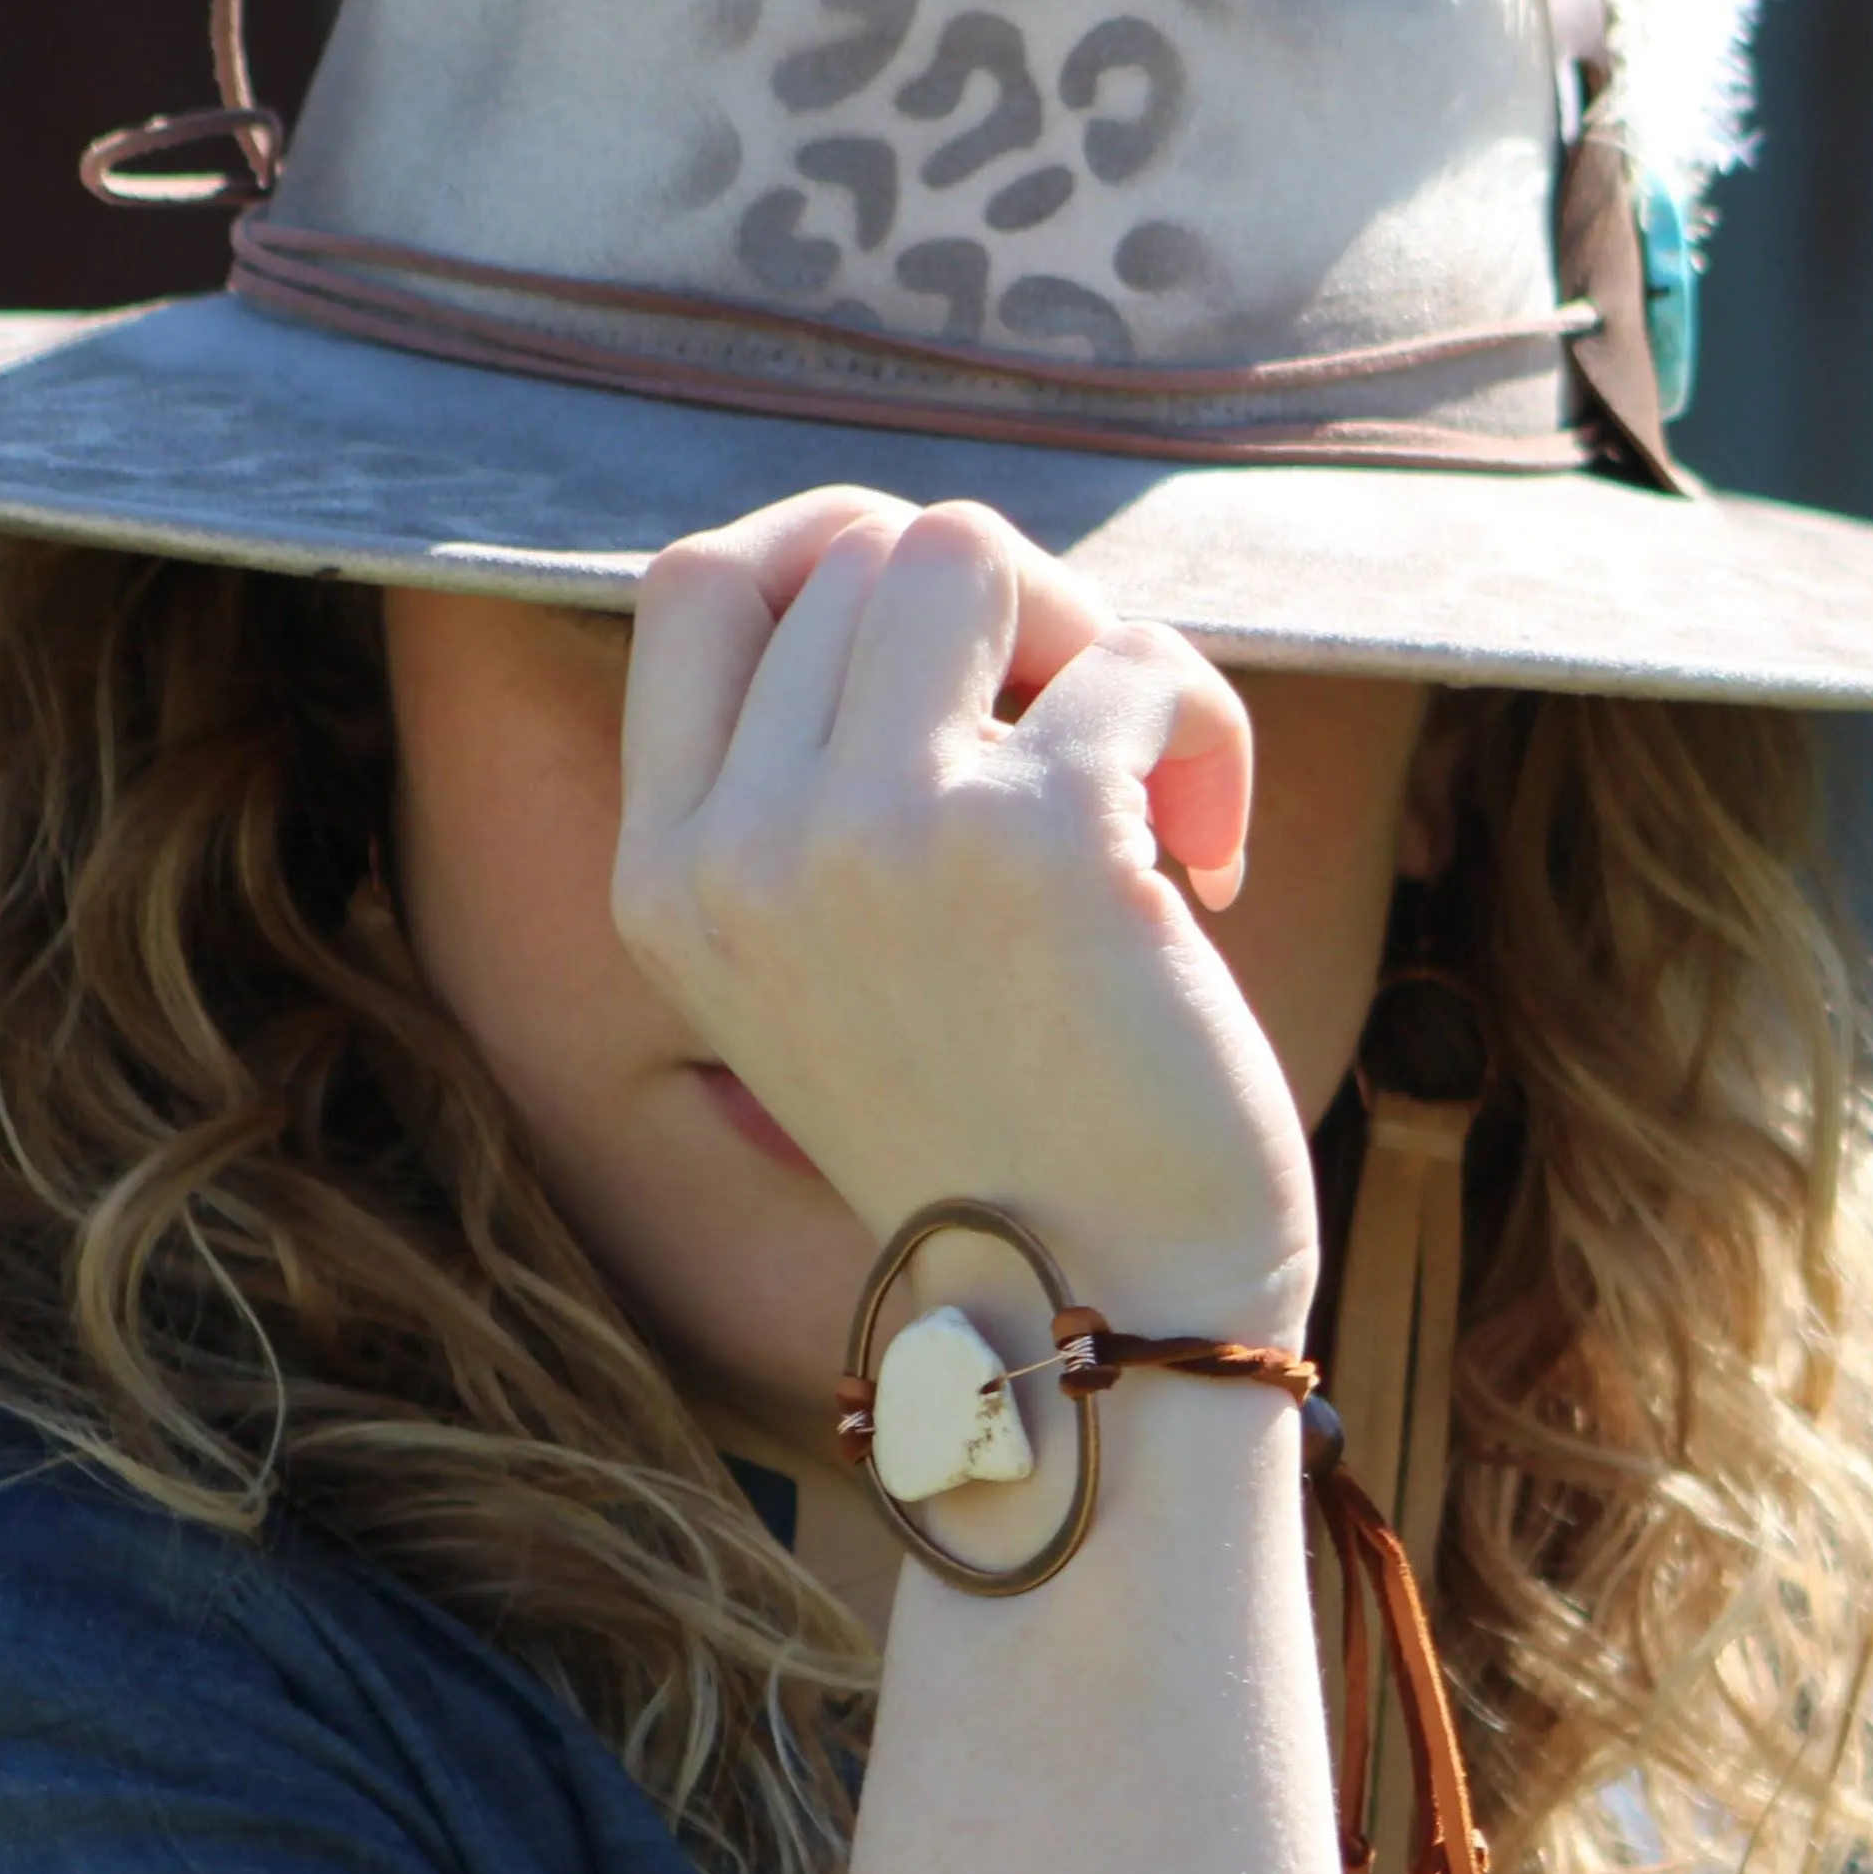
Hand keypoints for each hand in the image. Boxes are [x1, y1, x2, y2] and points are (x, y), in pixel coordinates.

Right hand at [611, 493, 1316, 1333]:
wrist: (1102, 1326)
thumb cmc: (1003, 1134)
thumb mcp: (821, 960)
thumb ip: (809, 782)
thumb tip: (910, 552)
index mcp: (667, 875)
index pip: (696, 577)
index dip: (833, 552)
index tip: (952, 645)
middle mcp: (744, 846)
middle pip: (862, 546)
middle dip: (1003, 617)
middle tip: (1080, 753)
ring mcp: (880, 832)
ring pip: (969, 550)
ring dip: (1087, 636)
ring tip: (1141, 778)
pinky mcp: (1040, 837)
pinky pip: (1135, 662)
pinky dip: (1202, 732)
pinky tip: (1205, 868)